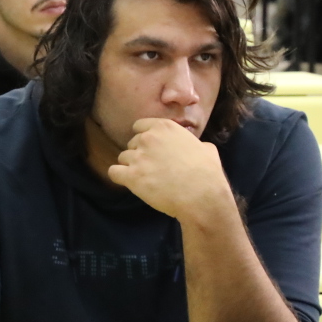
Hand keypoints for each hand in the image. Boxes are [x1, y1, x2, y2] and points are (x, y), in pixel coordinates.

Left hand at [107, 118, 230, 223]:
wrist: (202, 195)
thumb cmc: (208, 173)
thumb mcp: (206, 148)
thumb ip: (193, 143)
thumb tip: (197, 147)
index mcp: (165, 127)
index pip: (140, 126)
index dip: (143, 138)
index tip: (150, 149)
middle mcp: (148, 138)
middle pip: (131, 143)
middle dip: (139, 154)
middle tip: (151, 167)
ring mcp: (138, 157)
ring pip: (123, 158)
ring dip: (131, 167)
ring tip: (145, 178)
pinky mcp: (131, 176)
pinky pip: (113, 172)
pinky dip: (119, 177)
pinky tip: (129, 182)